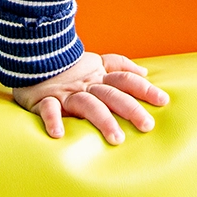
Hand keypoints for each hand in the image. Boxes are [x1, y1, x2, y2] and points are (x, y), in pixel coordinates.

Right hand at [12, 52, 168, 143]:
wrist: (33, 57)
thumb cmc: (68, 67)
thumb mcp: (96, 62)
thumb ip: (120, 66)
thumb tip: (144, 72)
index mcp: (99, 76)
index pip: (125, 80)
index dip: (144, 89)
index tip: (163, 101)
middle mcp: (86, 84)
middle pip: (112, 95)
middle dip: (131, 109)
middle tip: (147, 126)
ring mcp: (66, 92)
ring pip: (88, 104)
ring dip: (102, 120)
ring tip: (116, 138)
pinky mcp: (44, 100)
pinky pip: (49, 110)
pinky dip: (53, 120)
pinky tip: (58, 135)